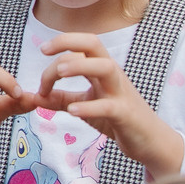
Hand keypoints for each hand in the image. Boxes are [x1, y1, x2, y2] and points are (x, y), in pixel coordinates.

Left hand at [32, 32, 182, 179]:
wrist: (150, 141)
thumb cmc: (118, 119)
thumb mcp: (87, 106)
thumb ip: (62, 100)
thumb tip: (34, 97)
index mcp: (102, 70)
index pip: (83, 43)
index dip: (61, 42)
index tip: (42, 50)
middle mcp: (113, 76)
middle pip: (94, 44)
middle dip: (68, 42)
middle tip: (43, 52)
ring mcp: (121, 93)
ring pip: (106, 67)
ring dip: (80, 66)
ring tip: (59, 73)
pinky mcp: (126, 114)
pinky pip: (109, 106)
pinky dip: (90, 107)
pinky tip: (72, 111)